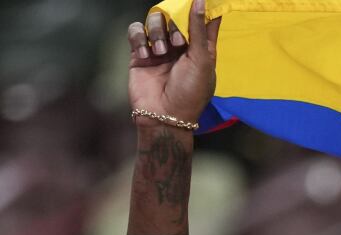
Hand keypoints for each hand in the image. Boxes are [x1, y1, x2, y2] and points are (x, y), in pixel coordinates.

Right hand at [127, 0, 220, 126]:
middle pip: (175, 16)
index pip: (202, 22)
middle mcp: (180, 46)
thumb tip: (202, 1)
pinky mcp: (139, 54)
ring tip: (160, 52)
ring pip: (154, 21)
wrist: (164, 114)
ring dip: (157, 32)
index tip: (201, 0)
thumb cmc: (190, 91)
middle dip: (175, 26)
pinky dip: (139, 39)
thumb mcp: (201, 60)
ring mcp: (159, 49)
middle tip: (178, 43)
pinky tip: (145, 55)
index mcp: (200, 49)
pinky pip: (136, 32)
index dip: (202, 10)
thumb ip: (199, 30)